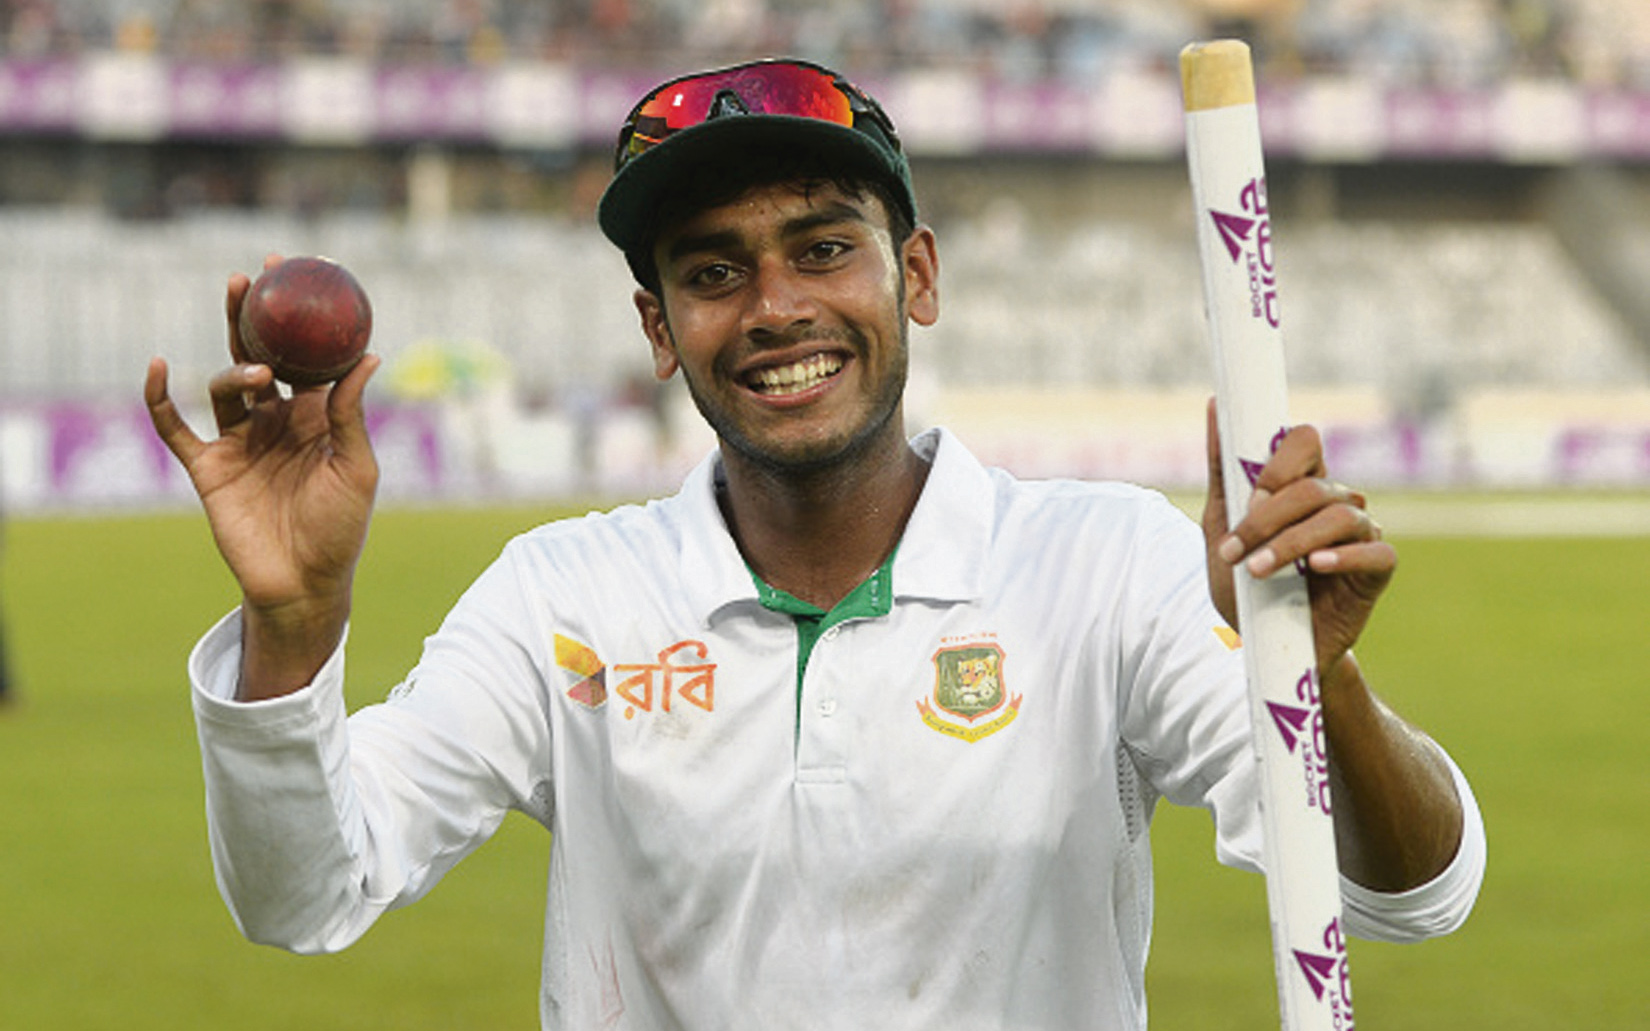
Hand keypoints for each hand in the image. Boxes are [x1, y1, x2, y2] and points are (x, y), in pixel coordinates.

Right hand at [145, 258, 380, 696]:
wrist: (304, 583)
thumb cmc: (342, 528)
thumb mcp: (357, 467)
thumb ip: (352, 412)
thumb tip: (368, 355)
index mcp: (317, 416)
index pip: (307, 355)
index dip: (301, 317)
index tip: (296, 272)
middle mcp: (276, 421)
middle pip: (258, 356)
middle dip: (251, 316)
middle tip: (248, 279)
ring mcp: (240, 442)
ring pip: (224, 386)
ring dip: (234, 371)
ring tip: (254, 373)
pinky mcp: (208, 468)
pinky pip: (176, 427)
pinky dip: (161, 398)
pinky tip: (158, 368)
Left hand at [1201, 400, 1394, 673]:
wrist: (1262, 644)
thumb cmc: (1244, 582)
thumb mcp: (1221, 526)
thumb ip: (1222, 469)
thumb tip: (1216, 405)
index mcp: (1300, 484)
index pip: (1304, 441)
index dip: (1280, 462)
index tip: (1249, 497)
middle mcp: (1334, 501)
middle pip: (1313, 485)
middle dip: (1268, 518)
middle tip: (1236, 551)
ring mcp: (1360, 533)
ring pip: (1339, 515)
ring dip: (1291, 543)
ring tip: (1259, 571)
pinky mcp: (1377, 570)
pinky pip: (1375, 550)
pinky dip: (1344, 555)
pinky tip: (1317, 566)